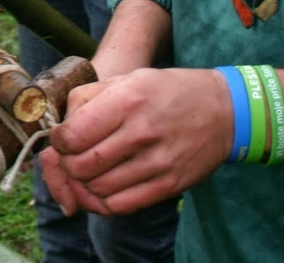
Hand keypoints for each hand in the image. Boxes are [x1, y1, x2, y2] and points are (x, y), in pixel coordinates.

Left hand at [42, 68, 232, 216]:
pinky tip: (108, 185)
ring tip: (92, 169)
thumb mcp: (129, 79)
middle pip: (81, 166)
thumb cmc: (168, 91)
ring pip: (98, 189)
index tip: (63, 138)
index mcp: (128, 100)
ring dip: (86, 183)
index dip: (58, 141)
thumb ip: (89, 98)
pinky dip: (105, 200)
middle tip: (75, 156)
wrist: (224, 111)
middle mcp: (142, 132)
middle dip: (69, 164)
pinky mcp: (170, 185)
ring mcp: (158, 162)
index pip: (72, 136)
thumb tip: (59, 126)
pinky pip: (122, 205)